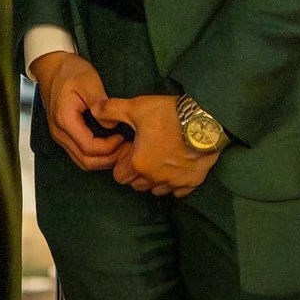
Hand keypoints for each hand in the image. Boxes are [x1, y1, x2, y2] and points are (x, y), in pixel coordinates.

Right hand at [29, 52, 125, 170]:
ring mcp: (60, 136)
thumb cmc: (70, 72)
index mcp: (65, 120)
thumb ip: (100, 103)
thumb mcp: (88, 81)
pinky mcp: (64, 135)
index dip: (109, 148)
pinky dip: (96, 155)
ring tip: (121, 149)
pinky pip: (80, 153)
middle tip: (127, 150)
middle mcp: (59, 133)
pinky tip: (110, 146)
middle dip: (109, 159)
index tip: (123, 137)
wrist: (52, 67)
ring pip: (82, 161)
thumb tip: (111, 125)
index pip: (89, 148)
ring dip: (103, 160)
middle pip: (85, 161)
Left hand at [100, 93, 220, 196]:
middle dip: (135, 171)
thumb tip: (93, 110)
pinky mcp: (192, 183)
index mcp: (139, 164)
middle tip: (145, 151)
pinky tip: (176, 167)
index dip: (122, 161)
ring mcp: (175, 183)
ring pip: (156, 189)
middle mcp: (155, 179)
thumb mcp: (135, 107)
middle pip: (136, 184)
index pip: (119, 175)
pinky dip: (174, 183)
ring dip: (153, 179)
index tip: (131, 147)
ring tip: (160, 158)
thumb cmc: (168, 115)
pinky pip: (178, 191)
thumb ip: (110, 110)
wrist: (205, 121)